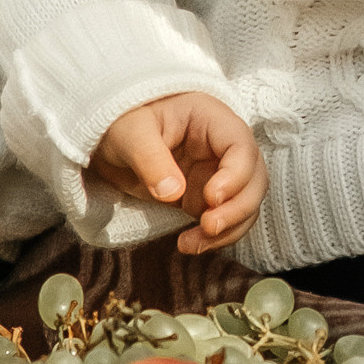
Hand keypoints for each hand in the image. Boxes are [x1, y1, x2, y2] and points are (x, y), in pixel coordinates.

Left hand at [89, 94, 266, 250]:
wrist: (109, 139)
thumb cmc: (121, 121)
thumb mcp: (130, 133)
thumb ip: (150, 159)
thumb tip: (173, 192)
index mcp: (210, 119)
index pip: (241, 145)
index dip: (235, 175)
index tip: (211, 197)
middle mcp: (222, 146)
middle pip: (254, 178)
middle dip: (238, 208)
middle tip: (208, 226)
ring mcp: (217, 172)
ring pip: (245, 204)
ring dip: (228, 229)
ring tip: (193, 244)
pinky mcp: (207, 197)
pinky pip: (226, 220)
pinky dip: (215, 238)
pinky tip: (190, 245)